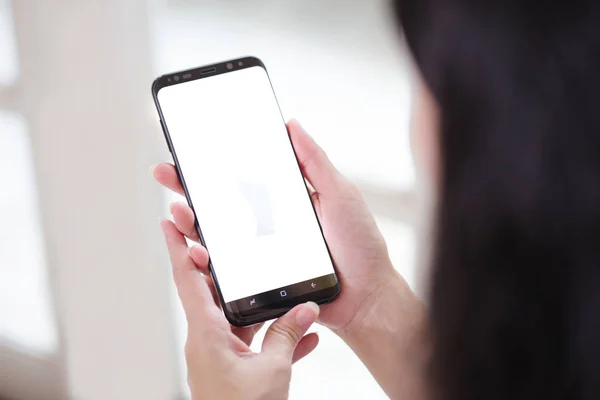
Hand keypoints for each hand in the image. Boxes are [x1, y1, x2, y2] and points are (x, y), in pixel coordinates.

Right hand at [152, 119, 398, 335]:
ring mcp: (261, 252)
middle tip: (167, 172)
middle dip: (190, 188)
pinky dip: (204, 259)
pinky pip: (226, 269)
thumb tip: (291, 124)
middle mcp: (268, 223)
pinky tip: (192, 249)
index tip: (193, 148)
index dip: (218, 164)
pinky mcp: (259, 279)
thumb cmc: (360, 246)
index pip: (244, 177)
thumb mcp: (339, 195)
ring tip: (177, 210)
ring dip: (191, 222)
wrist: (367, 298)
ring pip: (217, 235)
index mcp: (285, 200)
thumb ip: (315, 162)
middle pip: (222, 204)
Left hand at [160, 219, 319, 399]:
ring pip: (239, 319)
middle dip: (225, 269)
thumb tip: (305, 308)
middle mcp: (207, 341)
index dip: (177, 249)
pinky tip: (302, 335)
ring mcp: (220, 355)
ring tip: (285, 292)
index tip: (168, 222)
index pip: (187, 280)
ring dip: (262, 308)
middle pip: (214, 293)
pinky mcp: (233, 369)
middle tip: (229, 241)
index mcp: (206, 334)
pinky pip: (253, 343)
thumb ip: (287, 335)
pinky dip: (273, 337)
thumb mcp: (271, 370)